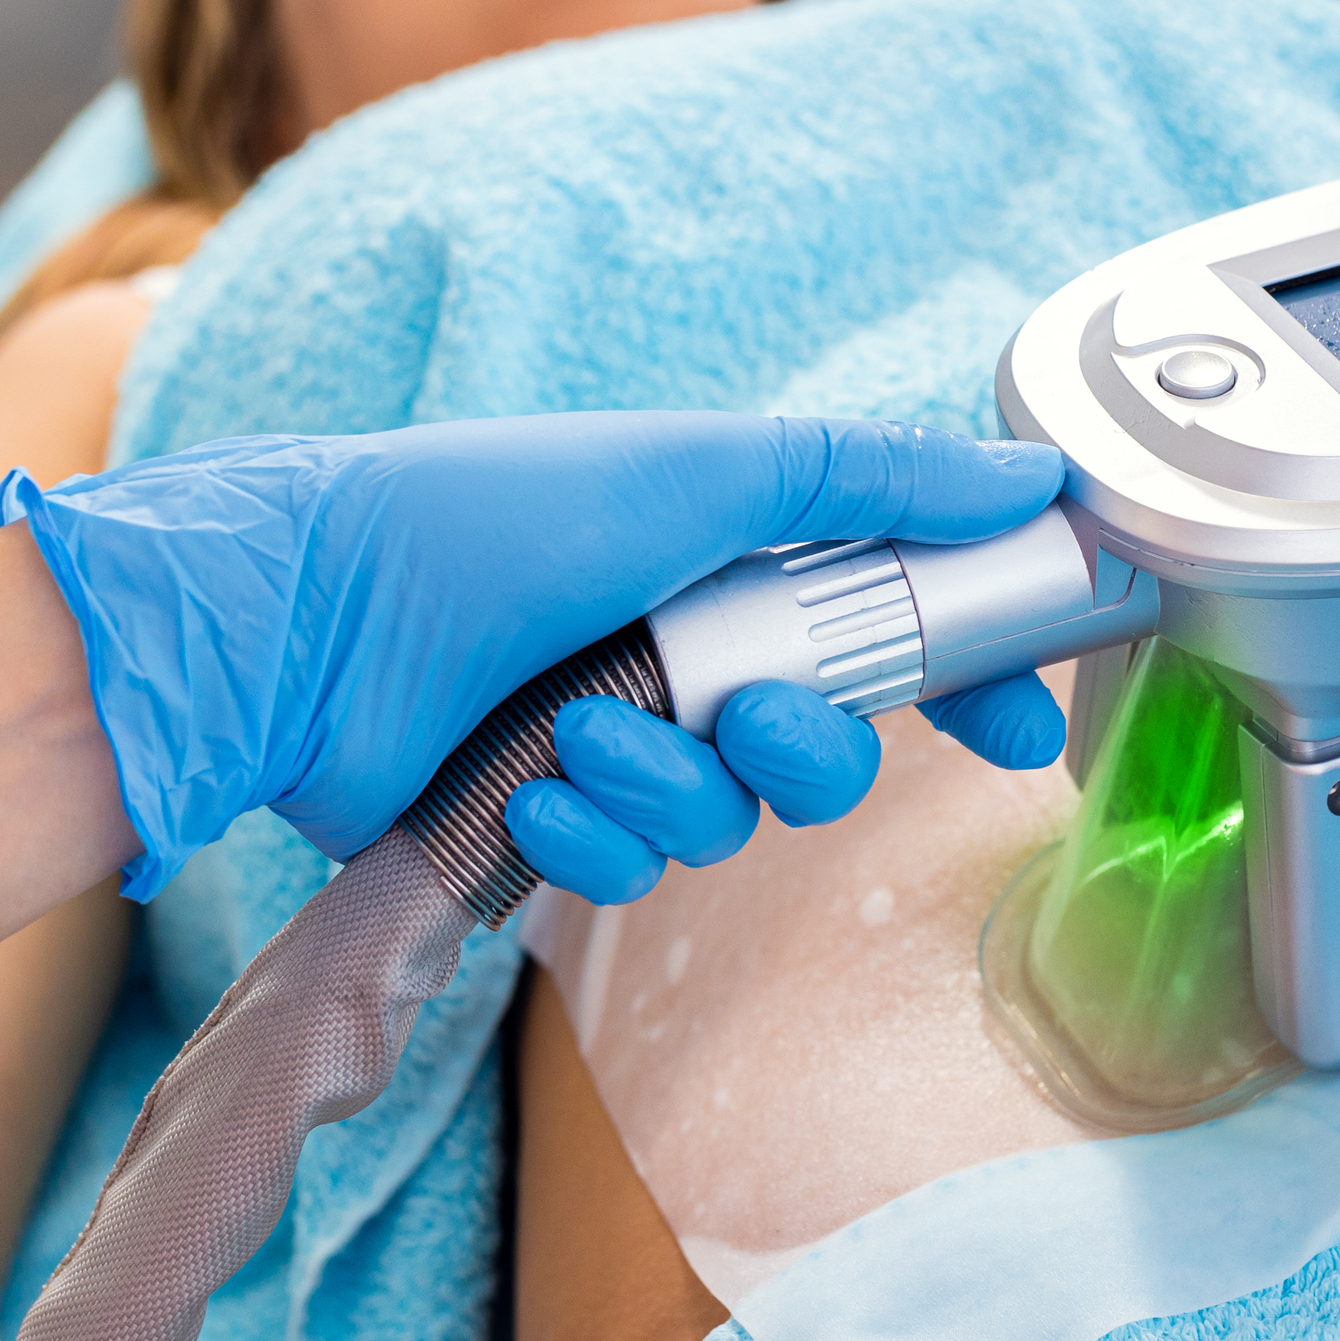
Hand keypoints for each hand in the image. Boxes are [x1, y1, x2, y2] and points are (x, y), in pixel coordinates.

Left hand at [0, 413, 1068, 898]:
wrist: (307, 623)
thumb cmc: (486, 520)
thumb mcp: (697, 470)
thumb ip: (870, 477)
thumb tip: (1032, 477)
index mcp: (732, 561)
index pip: (895, 633)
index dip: (969, 686)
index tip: (1022, 731)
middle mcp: (683, 652)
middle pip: (826, 751)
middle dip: (806, 750)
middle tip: (754, 715)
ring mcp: (614, 743)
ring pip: (727, 823)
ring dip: (669, 787)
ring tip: (579, 734)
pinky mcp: (542, 826)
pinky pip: (624, 870)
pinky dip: (586, 834)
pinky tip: (524, 790)